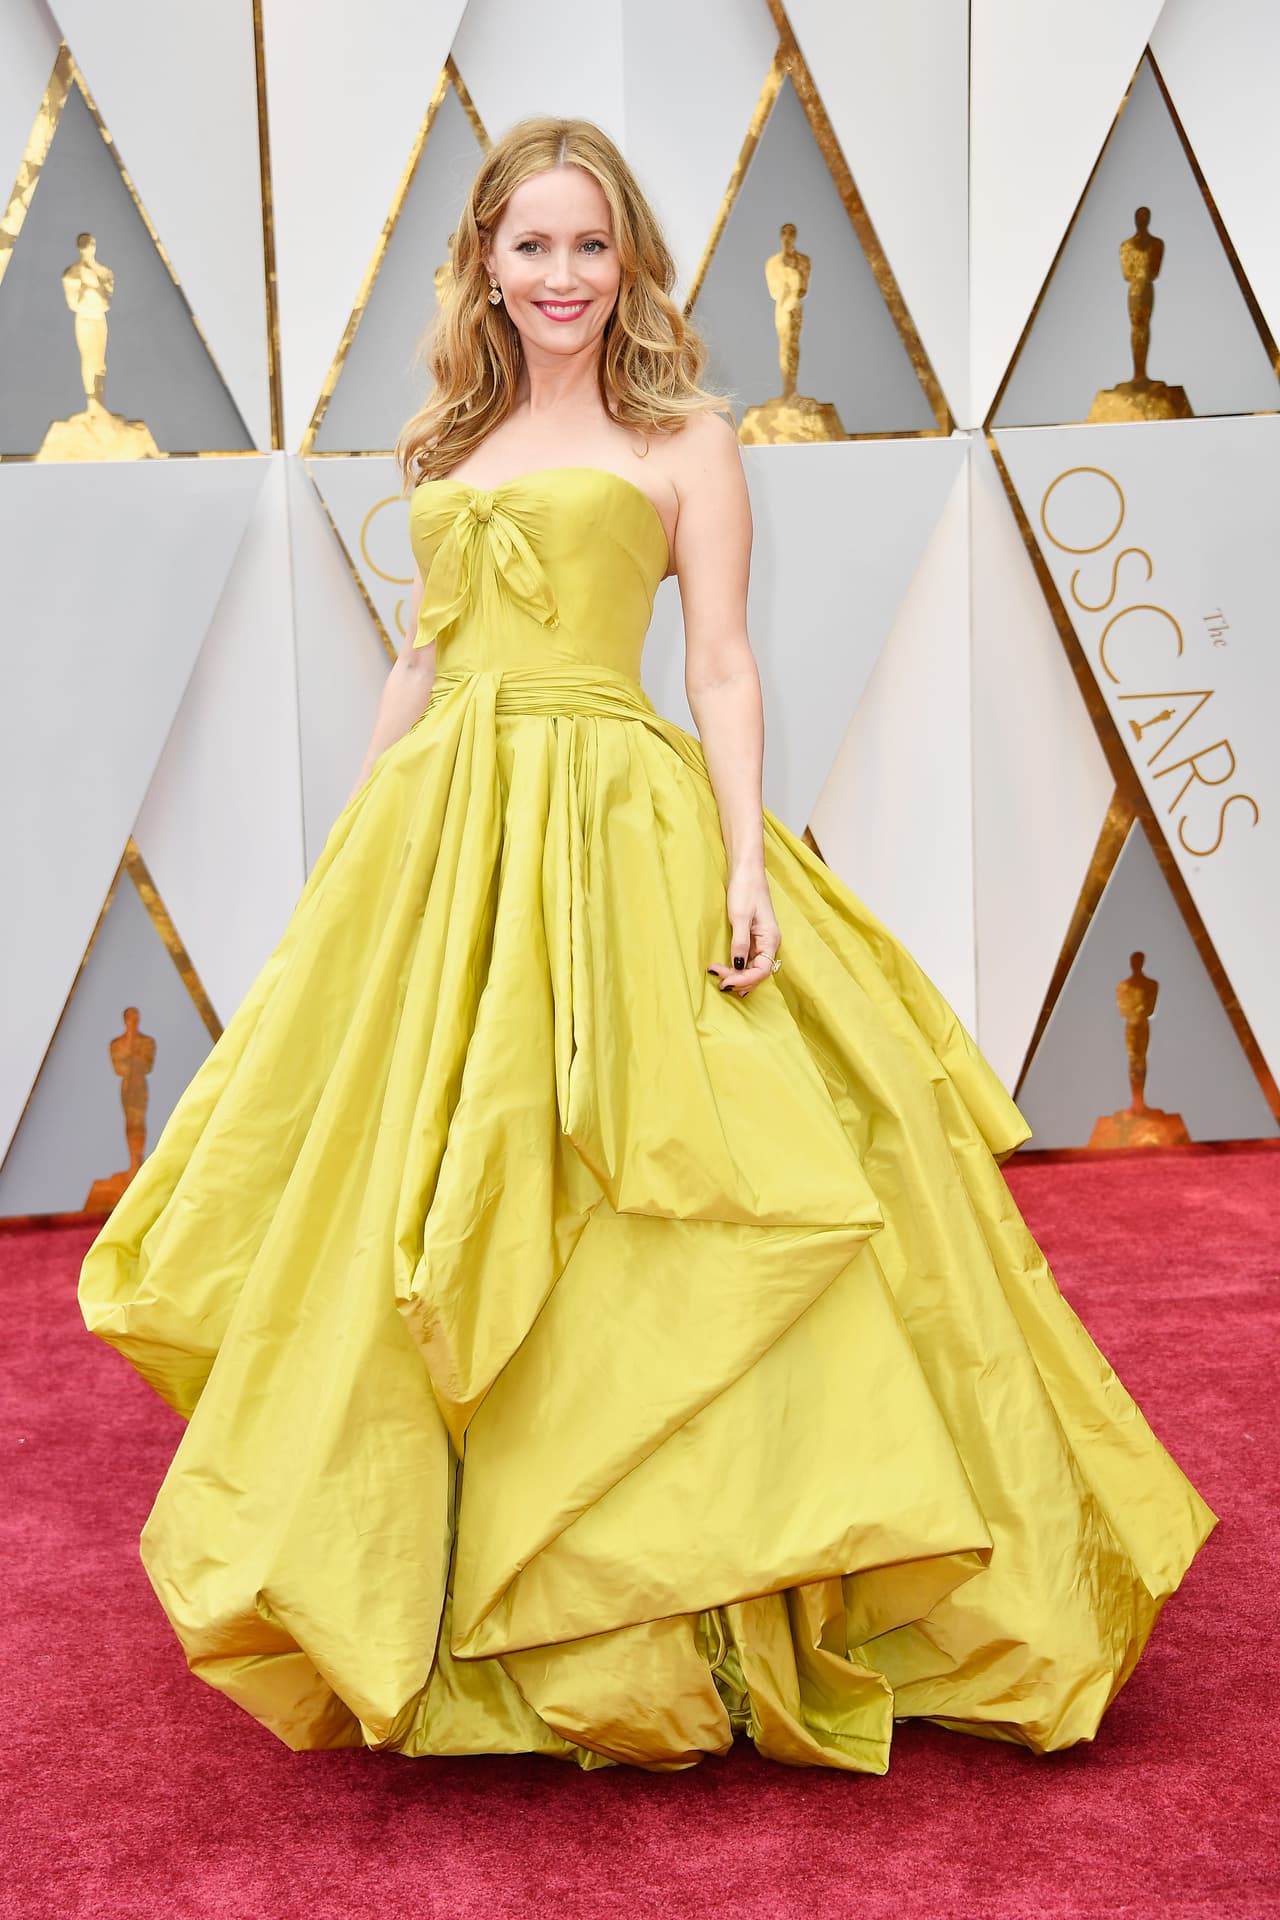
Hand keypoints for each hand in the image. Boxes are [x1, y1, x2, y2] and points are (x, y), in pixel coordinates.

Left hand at [707, 868, 780, 997]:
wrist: (745, 870)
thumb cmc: (746, 889)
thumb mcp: (740, 916)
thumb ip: (740, 943)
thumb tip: (738, 966)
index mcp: (770, 939)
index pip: (761, 971)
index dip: (743, 980)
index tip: (724, 981)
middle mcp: (768, 943)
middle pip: (757, 973)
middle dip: (739, 980)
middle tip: (717, 980)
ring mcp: (761, 941)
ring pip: (752, 969)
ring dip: (737, 977)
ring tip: (719, 978)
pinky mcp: (753, 937)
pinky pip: (747, 960)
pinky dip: (737, 968)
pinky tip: (726, 971)